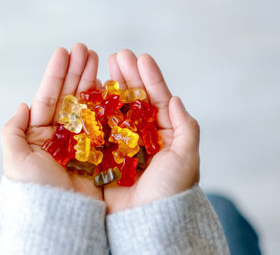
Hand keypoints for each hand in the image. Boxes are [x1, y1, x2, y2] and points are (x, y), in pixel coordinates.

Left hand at [0, 43, 102, 200]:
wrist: (59, 217)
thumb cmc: (34, 189)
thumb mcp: (15, 159)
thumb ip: (13, 131)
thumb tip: (22, 105)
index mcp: (40, 134)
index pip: (49, 97)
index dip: (56, 74)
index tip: (65, 52)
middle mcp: (61, 136)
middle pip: (70, 97)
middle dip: (77, 72)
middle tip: (87, 49)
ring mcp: (81, 142)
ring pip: (87, 106)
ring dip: (92, 82)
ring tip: (99, 60)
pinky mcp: (99, 151)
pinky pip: (103, 123)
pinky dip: (106, 105)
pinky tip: (109, 86)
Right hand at [104, 50, 199, 212]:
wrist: (147, 223)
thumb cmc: (171, 191)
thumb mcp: (187, 157)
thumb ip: (186, 128)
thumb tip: (177, 99)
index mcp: (166, 136)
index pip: (159, 101)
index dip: (151, 79)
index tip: (141, 58)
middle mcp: (144, 137)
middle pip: (136, 101)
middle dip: (129, 77)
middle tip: (118, 56)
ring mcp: (123, 144)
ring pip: (117, 110)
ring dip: (112, 88)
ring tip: (104, 66)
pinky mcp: (106, 155)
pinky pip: (100, 128)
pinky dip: (96, 110)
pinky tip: (92, 93)